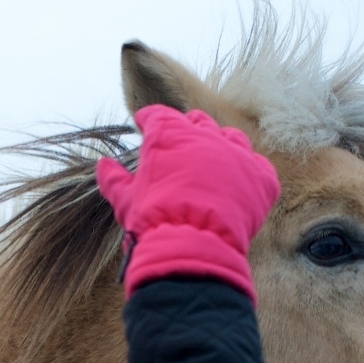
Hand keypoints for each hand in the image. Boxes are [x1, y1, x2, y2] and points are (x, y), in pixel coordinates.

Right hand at [95, 105, 279, 301]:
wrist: (193, 247)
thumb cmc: (153, 222)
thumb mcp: (126, 201)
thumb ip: (114, 180)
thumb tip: (102, 165)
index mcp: (169, 135)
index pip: (158, 115)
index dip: (150, 120)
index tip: (145, 126)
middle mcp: (205, 136)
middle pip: (198, 121)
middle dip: (187, 129)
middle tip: (180, 146)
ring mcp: (236, 155)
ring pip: (231, 138)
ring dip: (221, 145)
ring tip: (213, 163)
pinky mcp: (260, 178)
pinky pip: (258, 166)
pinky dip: (248, 172)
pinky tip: (238, 185)